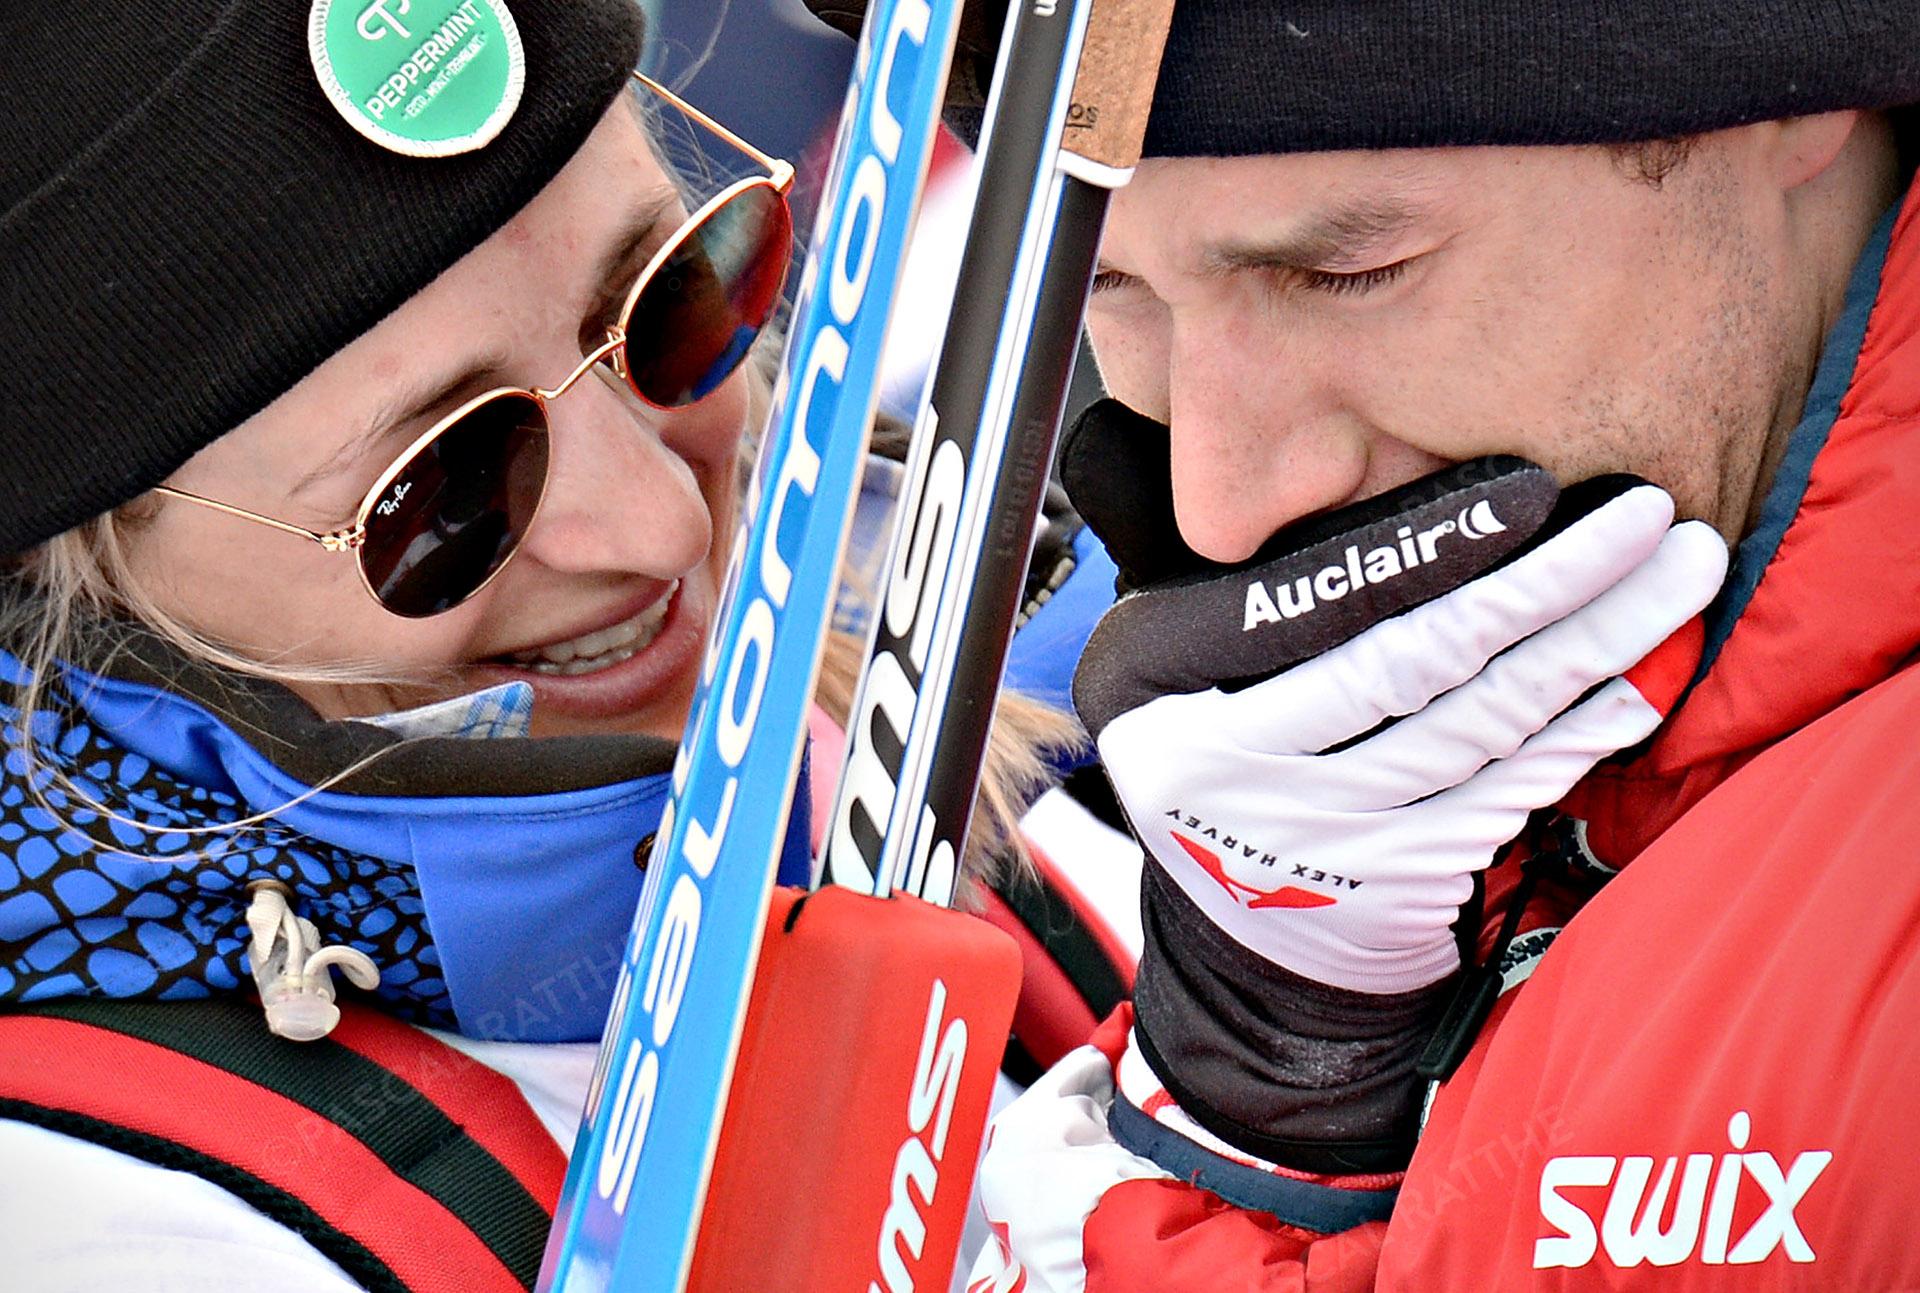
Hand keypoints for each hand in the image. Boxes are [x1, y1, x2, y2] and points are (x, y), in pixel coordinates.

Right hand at [1067, 401, 1730, 995]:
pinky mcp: (1390, 886)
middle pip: (1416, 662)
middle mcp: (1232, 769)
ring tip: (1681, 576)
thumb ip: (1244, 587)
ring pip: (1480, 728)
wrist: (1234, 934)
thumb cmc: (1218, 744)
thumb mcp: (1171, 662)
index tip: (1537, 491)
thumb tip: (1369, 465)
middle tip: (1648, 515)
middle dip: (1548, 581)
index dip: (1432, 549)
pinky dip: (1579, 736)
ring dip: (1594, 648)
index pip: (1315, 606)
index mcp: (1162, 686)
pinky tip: (1643, 681)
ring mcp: (1318, 840)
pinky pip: (1506, 795)